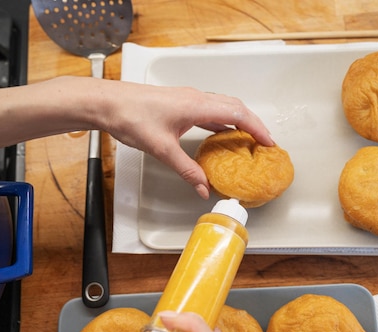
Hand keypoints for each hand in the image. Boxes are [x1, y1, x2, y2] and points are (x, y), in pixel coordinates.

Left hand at [96, 81, 273, 198]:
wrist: (108, 102)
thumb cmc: (131, 117)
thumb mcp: (162, 149)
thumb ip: (186, 170)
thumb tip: (203, 188)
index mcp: (197, 105)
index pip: (238, 114)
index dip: (257, 128)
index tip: (269, 142)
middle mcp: (196, 98)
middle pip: (235, 107)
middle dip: (253, 124)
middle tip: (264, 143)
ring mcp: (189, 99)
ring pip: (223, 106)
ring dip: (239, 121)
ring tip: (247, 140)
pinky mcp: (180, 103)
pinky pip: (210, 110)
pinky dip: (222, 121)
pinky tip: (220, 134)